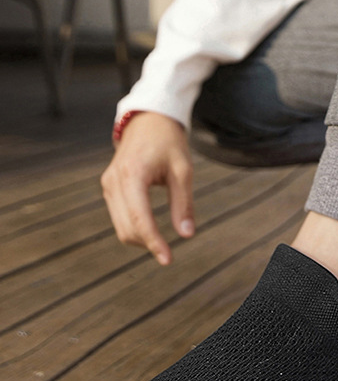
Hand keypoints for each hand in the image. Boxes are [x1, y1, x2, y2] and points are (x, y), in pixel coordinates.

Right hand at [100, 112, 193, 265]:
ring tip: (161, 240)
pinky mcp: (108, 186)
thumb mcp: (183, 169)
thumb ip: (183, 203)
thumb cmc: (168, 142)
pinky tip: (150, 227)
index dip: (153, 242)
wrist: (148, 120)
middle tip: (169, 251)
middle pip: (127, 228)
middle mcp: (114, 181)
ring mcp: (108, 184)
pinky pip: (118, 216)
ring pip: (120, 226)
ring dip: (140, 238)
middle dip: (148, 243)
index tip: (168, 260)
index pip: (140, 219)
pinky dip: (133, 227)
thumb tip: (186, 235)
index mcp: (133, 174)